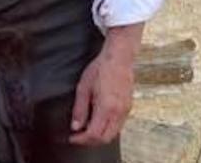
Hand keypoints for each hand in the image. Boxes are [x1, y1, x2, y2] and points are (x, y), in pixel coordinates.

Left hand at [69, 24, 142, 145]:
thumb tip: (75, 126)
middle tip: (78, 137)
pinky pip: (118, 126)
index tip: (72, 138)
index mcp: (106, 108)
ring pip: (113, 134)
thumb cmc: (100, 69)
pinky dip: (107, 129)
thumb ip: (79, 109)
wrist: (119, 58)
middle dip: (90, 141)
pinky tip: (97, 122)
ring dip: (99, 136)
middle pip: (105, 138)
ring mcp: (126, 111)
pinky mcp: (128, 108)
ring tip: (86, 130)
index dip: (81, 140)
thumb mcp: (83, 87)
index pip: (94, 134)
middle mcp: (118, 112)